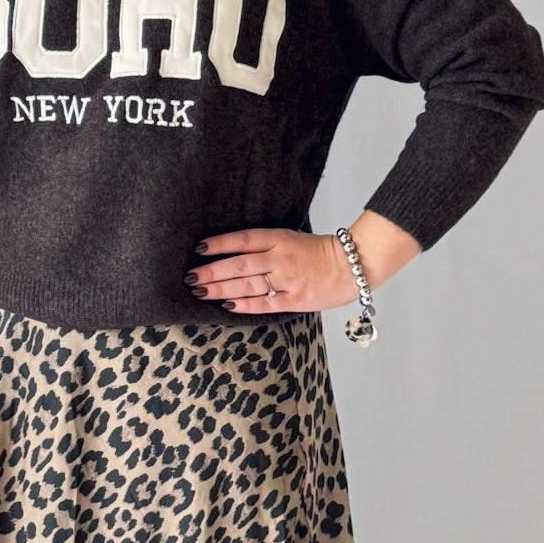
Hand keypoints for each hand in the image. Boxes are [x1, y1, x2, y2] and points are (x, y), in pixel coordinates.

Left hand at [184, 213, 420, 313]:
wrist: (352, 266)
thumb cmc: (318, 251)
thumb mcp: (291, 237)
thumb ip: (264, 244)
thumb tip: (231, 250)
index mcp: (280, 238)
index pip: (244, 239)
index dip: (220, 244)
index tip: (199, 248)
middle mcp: (281, 259)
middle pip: (239, 265)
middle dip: (211, 271)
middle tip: (191, 277)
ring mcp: (287, 281)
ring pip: (247, 285)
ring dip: (221, 288)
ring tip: (201, 291)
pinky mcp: (295, 301)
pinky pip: (264, 304)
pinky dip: (244, 305)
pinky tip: (227, 304)